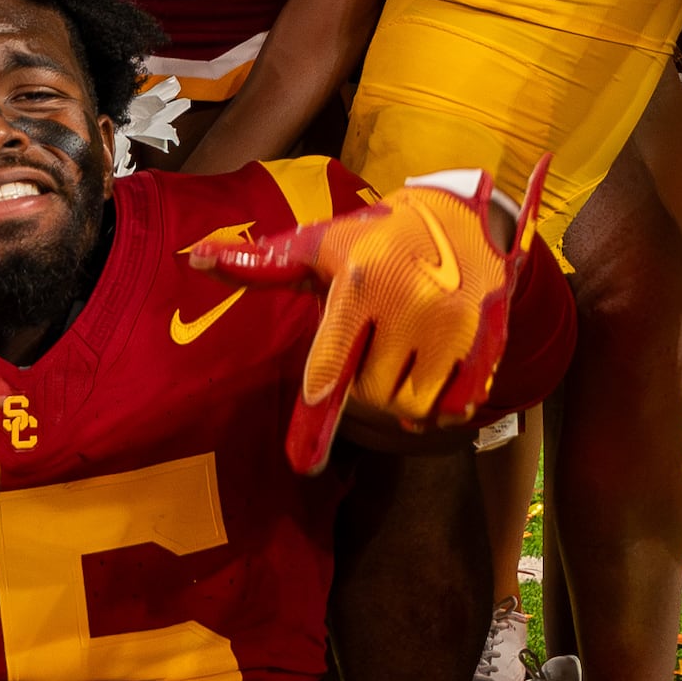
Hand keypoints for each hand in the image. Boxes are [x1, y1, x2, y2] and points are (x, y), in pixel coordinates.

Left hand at [190, 170, 526, 470]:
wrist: (467, 217)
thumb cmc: (376, 237)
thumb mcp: (320, 244)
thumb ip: (260, 263)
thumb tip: (194, 260)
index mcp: (360, 281)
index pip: (332, 365)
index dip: (316, 414)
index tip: (303, 463)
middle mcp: (409, 303)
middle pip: (372, 393)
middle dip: (366, 379)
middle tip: (374, 347)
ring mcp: (453, 327)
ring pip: (412, 406)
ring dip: (402, 397)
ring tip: (403, 357)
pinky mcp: (488, 344)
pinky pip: (455, 407)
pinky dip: (442, 405)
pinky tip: (436, 374)